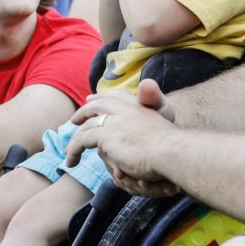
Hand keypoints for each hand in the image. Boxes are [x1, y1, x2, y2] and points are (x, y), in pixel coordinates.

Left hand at [64, 80, 178, 194]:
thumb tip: (146, 84)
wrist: (173, 152)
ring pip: (87, 125)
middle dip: (85, 110)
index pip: (116, 97)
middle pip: (98, 105)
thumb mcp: (165, 121)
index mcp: (139, 106)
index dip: (103, 98)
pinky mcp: (105, 135)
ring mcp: (114, 121)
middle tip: (75, 119)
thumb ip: (153, 107)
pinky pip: (82, 140)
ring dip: (75, 137)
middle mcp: (125, 109)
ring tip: (70, 149)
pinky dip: (73, 150)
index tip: (92, 99)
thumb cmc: (175, 144)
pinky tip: (70, 161)